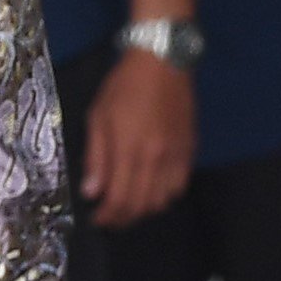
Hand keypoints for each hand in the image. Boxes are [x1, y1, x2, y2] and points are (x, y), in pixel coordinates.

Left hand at [79, 46, 196, 228]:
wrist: (163, 61)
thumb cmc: (124, 85)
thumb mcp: (98, 116)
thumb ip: (95, 157)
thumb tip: (91, 192)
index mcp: (128, 148)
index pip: (118, 198)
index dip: (106, 216)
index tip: (96, 219)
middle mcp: (154, 158)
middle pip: (140, 205)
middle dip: (123, 218)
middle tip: (110, 219)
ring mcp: (175, 155)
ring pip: (162, 201)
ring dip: (144, 210)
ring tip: (129, 206)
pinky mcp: (189, 150)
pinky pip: (179, 186)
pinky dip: (165, 196)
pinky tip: (152, 190)